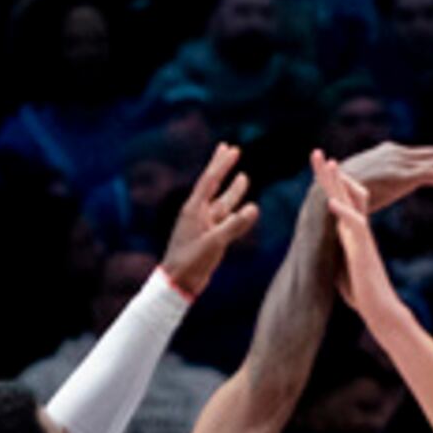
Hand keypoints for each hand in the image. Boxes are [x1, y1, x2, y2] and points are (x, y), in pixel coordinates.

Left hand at [158, 143, 257, 294]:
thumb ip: (234, 225)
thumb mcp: (213, 242)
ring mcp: (205, 226)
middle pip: (214, 185)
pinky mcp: (211, 239)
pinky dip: (237, 213)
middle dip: (223, 168)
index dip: (221, 164)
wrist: (179, 284)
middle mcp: (199, 214)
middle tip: (231, 150)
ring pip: (223, 204)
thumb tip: (254, 207)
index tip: (232, 148)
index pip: (210, 180)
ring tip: (244, 178)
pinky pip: (227, 221)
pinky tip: (245, 209)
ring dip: (233, 191)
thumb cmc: (191, 262)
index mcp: (194, 210)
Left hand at [320, 157, 395, 316]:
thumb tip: (326, 247)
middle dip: (328, 173)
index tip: (320, 164)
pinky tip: (332, 202)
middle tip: (317, 152)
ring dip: (338, 184)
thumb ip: (339, 250)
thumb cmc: (363, 293)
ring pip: (351, 203)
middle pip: (344, 193)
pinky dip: (343, 213)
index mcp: (351, 232)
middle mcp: (357, 229)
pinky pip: (355, 227)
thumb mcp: (344, 266)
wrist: (381, 311)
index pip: (340, 200)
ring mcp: (361, 238)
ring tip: (329, 163)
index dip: (330, 183)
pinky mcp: (363, 251)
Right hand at [334, 142, 432, 212]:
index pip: (426, 156)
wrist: (328, 191)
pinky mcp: (397, 175)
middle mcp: (398, 155)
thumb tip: (390, 184)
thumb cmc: (346, 191)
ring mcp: (399, 163)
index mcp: (393, 156)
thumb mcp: (372, 183)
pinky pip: (426, 175)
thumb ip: (386, 181)